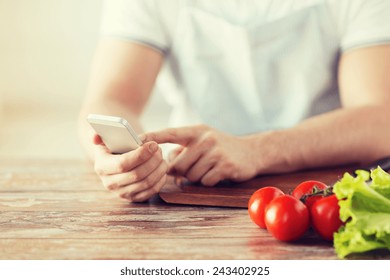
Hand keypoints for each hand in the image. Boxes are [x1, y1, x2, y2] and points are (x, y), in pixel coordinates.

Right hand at [92, 135, 167, 201]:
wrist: (116, 161)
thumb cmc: (113, 146)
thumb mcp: (104, 139)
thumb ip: (98, 135)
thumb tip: (95, 136)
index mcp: (102, 167)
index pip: (123, 164)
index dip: (140, 155)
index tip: (153, 144)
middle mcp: (110, 183)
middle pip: (137, 174)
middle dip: (152, 160)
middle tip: (160, 149)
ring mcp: (122, 193)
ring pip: (146, 183)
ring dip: (158, 169)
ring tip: (162, 157)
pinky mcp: (133, 198)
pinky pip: (151, 191)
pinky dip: (160, 179)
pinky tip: (162, 168)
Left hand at [142, 125, 258, 185]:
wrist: (252, 151)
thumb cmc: (221, 147)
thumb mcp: (203, 141)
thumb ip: (183, 150)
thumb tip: (166, 167)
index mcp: (197, 131)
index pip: (170, 133)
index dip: (153, 137)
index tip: (137, 140)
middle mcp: (206, 139)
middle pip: (179, 164)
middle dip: (182, 171)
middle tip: (194, 167)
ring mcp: (216, 152)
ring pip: (191, 175)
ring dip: (197, 177)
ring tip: (209, 168)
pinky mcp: (225, 166)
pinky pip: (205, 181)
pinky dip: (209, 181)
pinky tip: (218, 173)